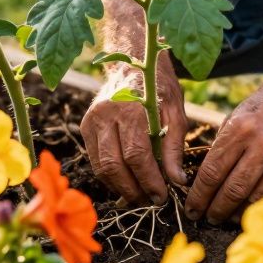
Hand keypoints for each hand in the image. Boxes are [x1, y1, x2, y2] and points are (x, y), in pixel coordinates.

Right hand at [81, 55, 189, 204]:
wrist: (133, 62)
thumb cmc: (159, 88)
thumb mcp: (176, 113)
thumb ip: (175, 148)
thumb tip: (177, 181)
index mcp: (130, 108)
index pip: (136, 155)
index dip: (148, 180)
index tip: (161, 196)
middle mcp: (106, 114)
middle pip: (114, 165)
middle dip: (133, 190)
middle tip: (150, 201)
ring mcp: (92, 120)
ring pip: (101, 167)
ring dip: (120, 188)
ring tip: (139, 196)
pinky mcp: (85, 126)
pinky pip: (96, 160)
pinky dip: (111, 176)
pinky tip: (127, 182)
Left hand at [185, 66, 262, 222]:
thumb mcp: (238, 116)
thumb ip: (223, 147)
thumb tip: (206, 182)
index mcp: (241, 129)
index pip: (212, 173)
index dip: (199, 196)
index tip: (191, 208)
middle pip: (233, 191)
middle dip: (216, 210)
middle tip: (207, 218)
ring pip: (256, 199)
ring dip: (239, 214)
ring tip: (228, 218)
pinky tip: (253, 207)